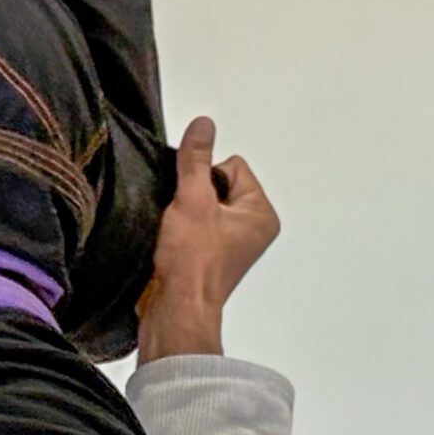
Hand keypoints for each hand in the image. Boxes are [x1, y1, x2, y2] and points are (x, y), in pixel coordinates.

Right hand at [136, 120, 279, 363]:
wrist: (174, 309)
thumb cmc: (192, 261)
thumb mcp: (192, 198)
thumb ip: (196, 159)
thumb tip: (203, 125)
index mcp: (261, 213)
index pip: (232, 165)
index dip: (205, 177)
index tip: (195, 203)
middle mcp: (252, 229)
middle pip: (216, 184)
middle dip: (194, 195)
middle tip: (185, 221)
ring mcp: (231, 245)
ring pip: (202, 205)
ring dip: (185, 213)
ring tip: (178, 235)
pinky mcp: (209, 257)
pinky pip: (193, 226)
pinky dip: (180, 231)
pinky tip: (173, 244)